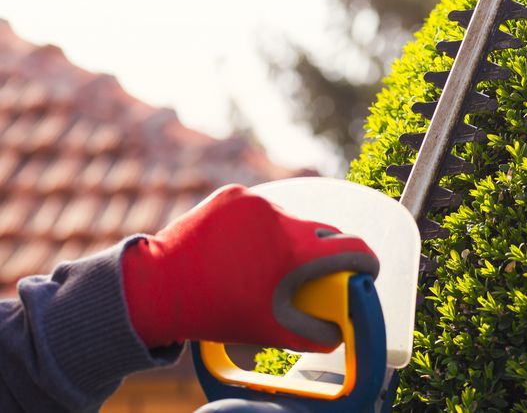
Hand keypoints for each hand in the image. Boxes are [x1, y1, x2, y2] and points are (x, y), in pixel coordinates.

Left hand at [121, 184, 378, 350]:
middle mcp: (280, 219)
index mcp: (293, 252)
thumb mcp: (270, 329)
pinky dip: (262, 225)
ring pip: (292, 220)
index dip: (367, 261)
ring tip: (266, 263)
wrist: (157, 287)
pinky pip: (262, 207)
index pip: (352, 248)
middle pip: (324, 232)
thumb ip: (314, 335)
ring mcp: (256, 201)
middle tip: (316, 275)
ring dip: (290, 238)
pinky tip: (244, 246)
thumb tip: (340, 333)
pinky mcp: (235, 193)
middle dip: (327, 253)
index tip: (367, 270)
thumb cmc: (214, 310)